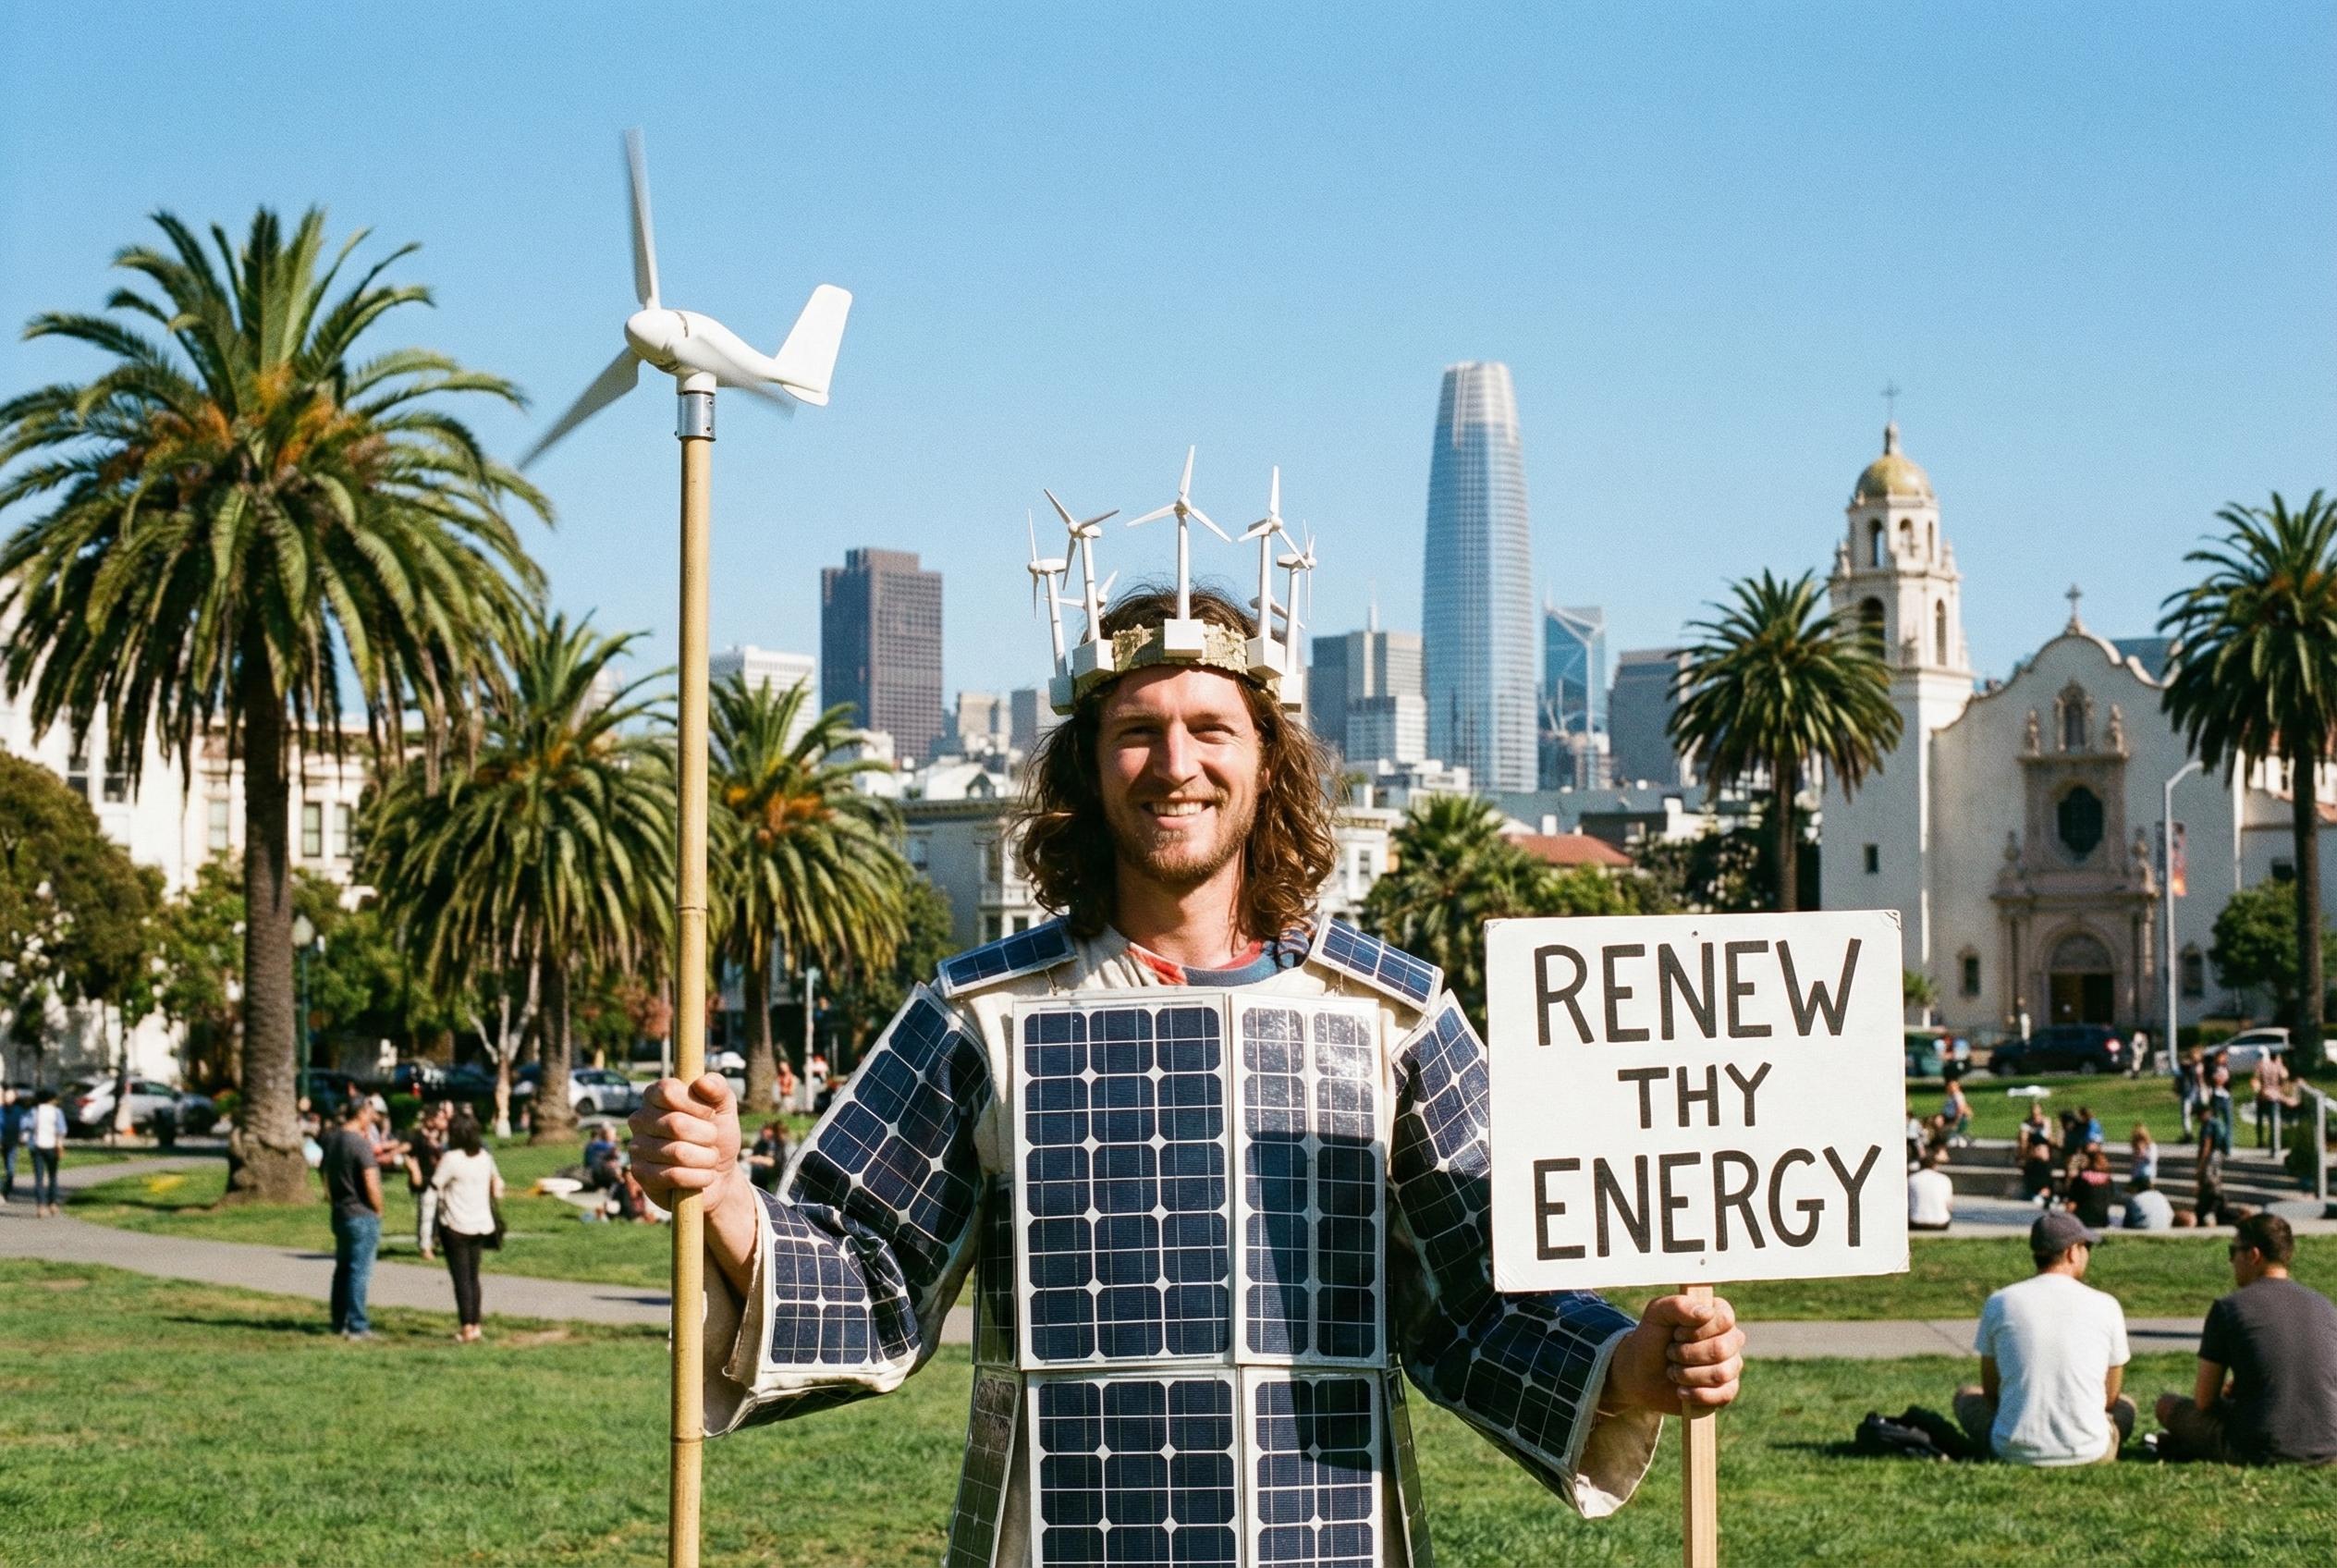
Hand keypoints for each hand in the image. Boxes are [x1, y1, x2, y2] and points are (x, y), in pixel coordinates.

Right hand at [628, 1074, 742, 1207]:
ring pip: (678, 1153)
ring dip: (707, 1158)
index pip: (668, 1091)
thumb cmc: (717, 1134)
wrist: (718, 1174)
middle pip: (676, 1124)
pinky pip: (674, 1176)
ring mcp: (637, 1148)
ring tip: (709, 1159)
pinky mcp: (641, 1175)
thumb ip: (717, 1088)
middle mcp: (640, 1119)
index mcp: (655, 1095)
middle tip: (713, 1140)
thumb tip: (702, 1082)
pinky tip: (704, 1175)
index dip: (696, 1104)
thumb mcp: (724, 1106)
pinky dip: (699, 1177)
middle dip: (707, 1135)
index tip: (709, 1114)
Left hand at [1601, 1293, 1744, 1415]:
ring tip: (1673, 1371)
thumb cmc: (1651, 1338)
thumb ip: (1677, 1305)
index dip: (1696, 1330)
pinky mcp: (1727, 1390)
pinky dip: (1696, 1394)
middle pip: (1722, 1348)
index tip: (1676, 1334)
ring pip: (1721, 1374)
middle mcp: (1730, 1339)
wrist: (1641, 1374)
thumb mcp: (1656, 1315)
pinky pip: (1723, 1395)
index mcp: (1717, 1314)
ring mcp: (1732, 1365)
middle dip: (1687, 1354)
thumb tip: (1706, 1313)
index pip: (1724, 1318)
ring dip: (1688, 1374)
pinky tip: (1681, 1390)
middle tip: (1671, 1353)